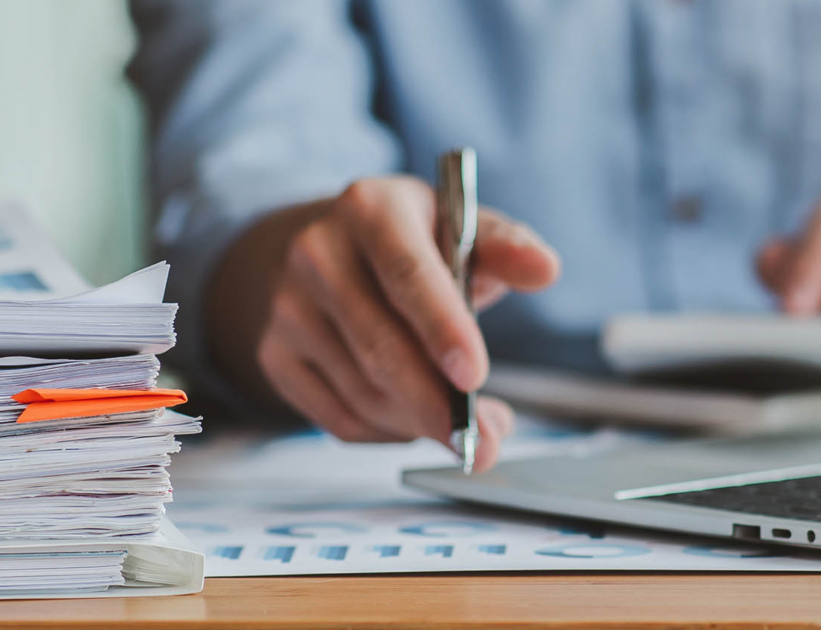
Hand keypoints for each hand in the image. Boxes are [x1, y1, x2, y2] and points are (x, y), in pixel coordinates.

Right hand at [207, 176, 560, 470]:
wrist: (322, 248)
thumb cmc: (407, 242)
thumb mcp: (457, 225)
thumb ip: (505, 248)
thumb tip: (545, 269)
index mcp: (369, 208)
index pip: (406, 273)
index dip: (441, 328)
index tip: (475, 377)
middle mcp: (316, 253)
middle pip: (380, 345)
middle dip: (438, 404)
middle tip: (487, 440)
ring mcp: (287, 308)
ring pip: (363, 390)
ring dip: (421, 422)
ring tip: (463, 424)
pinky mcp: (274, 355)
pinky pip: (339, 417)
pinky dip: (388, 432)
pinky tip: (415, 418)